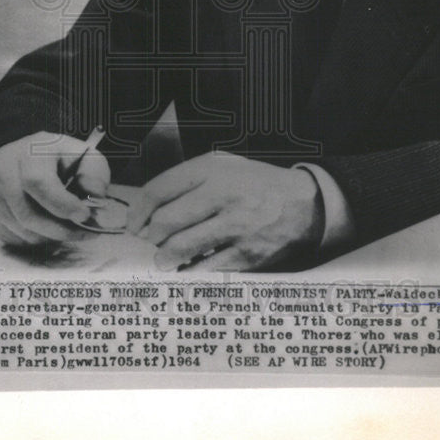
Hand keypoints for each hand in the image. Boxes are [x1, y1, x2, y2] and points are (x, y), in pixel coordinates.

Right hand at [0, 132, 109, 245]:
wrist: (24, 158)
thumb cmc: (59, 159)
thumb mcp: (83, 155)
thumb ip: (94, 173)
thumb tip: (96, 196)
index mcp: (30, 153)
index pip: (38, 183)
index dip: (62, 204)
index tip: (85, 215)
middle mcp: (4, 173)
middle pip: (27, 214)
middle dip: (59, 229)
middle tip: (82, 233)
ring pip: (21, 230)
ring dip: (49, 237)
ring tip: (69, 230)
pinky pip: (12, 239)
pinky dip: (34, 241)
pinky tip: (49, 230)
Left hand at [126, 152, 322, 270]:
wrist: (305, 203)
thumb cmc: (255, 185)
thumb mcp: (223, 166)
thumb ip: (188, 182)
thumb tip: (149, 212)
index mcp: (212, 169)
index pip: (159, 190)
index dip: (138, 211)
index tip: (134, 224)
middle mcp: (223, 194)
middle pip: (165, 221)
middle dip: (151, 237)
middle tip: (151, 242)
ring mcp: (236, 225)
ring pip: (181, 247)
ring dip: (164, 258)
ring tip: (163, 260)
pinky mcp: (247, 254)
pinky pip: (205, 269)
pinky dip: (189, 273)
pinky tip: (186, 270)